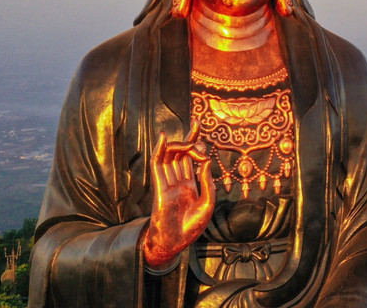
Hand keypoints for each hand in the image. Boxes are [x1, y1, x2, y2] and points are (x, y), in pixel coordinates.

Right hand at [143, 120, 215, 267]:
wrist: (177, 242)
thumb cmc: (192, 227)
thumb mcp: (208, 203)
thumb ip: (207, 182)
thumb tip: (207, 161)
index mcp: (190, 184)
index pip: (191, 158)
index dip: (195, 141)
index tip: (198, 124)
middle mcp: (178, 180)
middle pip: (181, 154)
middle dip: (189, 139)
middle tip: (198, 129)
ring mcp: (168, 183)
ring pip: (170, 157)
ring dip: (179, 144)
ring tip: (190, 140)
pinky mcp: (160, 188)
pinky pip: (158, 166)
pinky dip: (159, 151)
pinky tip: (164, 139)